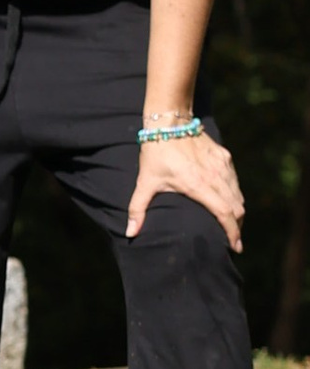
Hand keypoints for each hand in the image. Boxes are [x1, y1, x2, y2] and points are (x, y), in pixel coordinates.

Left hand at [128, 125, 243, 252]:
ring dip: (237, 213)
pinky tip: (228, 204)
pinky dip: (235, 196)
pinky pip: (235, 182)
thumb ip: (137, 209)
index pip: (224, 213)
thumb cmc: (156, 154)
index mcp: (199, 185)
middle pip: (237, 208)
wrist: (169, 122)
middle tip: (233, 242)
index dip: (232, 232)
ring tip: (232, 227)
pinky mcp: (225, 157)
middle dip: (237, 228)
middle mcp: (216, 176)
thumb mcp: (145, 182)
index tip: (235, 247)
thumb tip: (130, 233)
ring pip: (239, 196)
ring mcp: (223, 166)